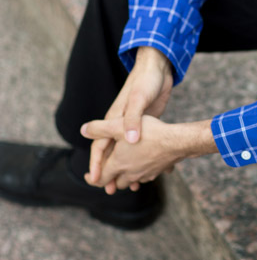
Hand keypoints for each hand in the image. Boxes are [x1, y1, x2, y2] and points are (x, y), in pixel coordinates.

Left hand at [82, 115, 216, 191]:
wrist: (176, 141)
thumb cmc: (149, 132)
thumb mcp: (119, 125)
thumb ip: (100, 128)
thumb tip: (83, 130)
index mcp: (118, 164)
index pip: (100, 178)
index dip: (92, 179)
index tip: (88, 177)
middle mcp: (130, 173)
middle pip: (116, 183)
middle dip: (110, 180)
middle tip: (106, 175)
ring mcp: (145, 174)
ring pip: (131, 182)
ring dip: (126, 179)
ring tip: (124, 172)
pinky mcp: (157, 171)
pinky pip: (146, 177)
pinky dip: (142, 174)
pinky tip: (144, 165)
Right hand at [87, 47, 173, 192]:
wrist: (158, 69)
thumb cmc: (145, 82)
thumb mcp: (138, 100)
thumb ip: (132, 120)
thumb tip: (129, 141)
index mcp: (115, 119)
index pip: (100, 145)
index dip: (96, 163)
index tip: (94, 179)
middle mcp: (122, 124)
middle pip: (111, 153)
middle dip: (109, 171)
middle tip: (109, 190)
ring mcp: (134, 125)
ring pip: (126, 152)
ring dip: (128, 169)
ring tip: (132, 186)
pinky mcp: (146, 125)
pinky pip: (141, 146)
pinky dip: (144, 158)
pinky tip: (153, 169)